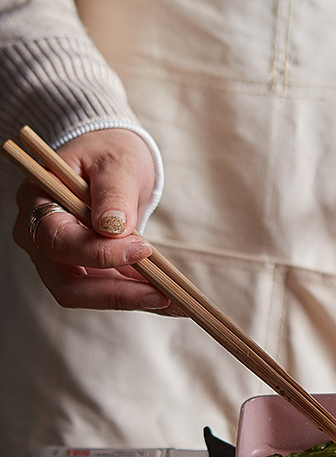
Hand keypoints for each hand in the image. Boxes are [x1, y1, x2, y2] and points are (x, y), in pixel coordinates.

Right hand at [12, 128, 179, 312]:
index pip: (58, 240)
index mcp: (38, 203)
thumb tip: (113, 227)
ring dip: (132, 301)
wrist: (112, 161)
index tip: (143, 250)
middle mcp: (40, 237)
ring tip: (175, 303)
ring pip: (88, 295)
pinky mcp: (86, 270)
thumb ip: (113, 194)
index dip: (99, 253)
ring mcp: (61, 258)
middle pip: (67, 283)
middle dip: (117, 294)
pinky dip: (138, 296)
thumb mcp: (117, 163)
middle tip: (163, 296)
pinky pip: (108, 291)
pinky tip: (171, 300)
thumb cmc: (110, 153)